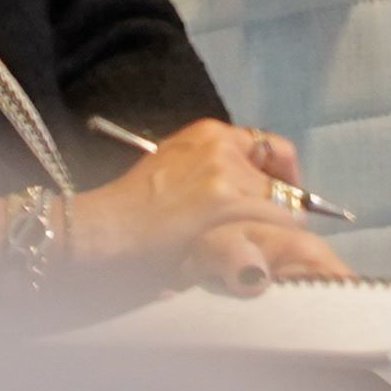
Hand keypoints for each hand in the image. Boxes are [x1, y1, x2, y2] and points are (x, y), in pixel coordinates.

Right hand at [69, 118, 360, 293]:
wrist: (104, 230)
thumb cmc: (132, 212)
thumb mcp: (175, 173)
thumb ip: (214, 174)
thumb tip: (252, 196)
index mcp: (207, 134)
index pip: (270, 147)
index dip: (283, 176)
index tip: (286, 198)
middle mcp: (221, 143)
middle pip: (281, 174)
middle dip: (284, 206)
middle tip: (277, 233)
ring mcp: (226, 169)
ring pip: (283, 202)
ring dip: (278, 228)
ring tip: (262, 252)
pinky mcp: (226, 198)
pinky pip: (275, 220)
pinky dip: (275, 239)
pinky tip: (258, 256)